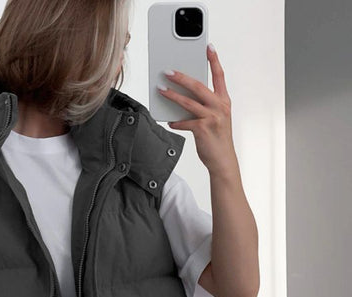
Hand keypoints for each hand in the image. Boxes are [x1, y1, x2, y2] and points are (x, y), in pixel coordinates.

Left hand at [158, 43, 237, 175]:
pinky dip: (175, 122)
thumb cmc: (218, 139)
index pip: (219, 76)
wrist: (223, 160)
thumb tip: (184, 99)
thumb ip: (205, 107)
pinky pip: (184, 122)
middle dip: (181, 77)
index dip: (214, 60)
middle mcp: (219, 107)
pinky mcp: (202, 129)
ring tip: (161, 90)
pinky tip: (169, 122)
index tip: (208, 47)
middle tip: (167, 71)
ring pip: (188, 102)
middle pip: (198, 86)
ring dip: (172, 95)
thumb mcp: (216, 119)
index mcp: (224, 101)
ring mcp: (212, 117)